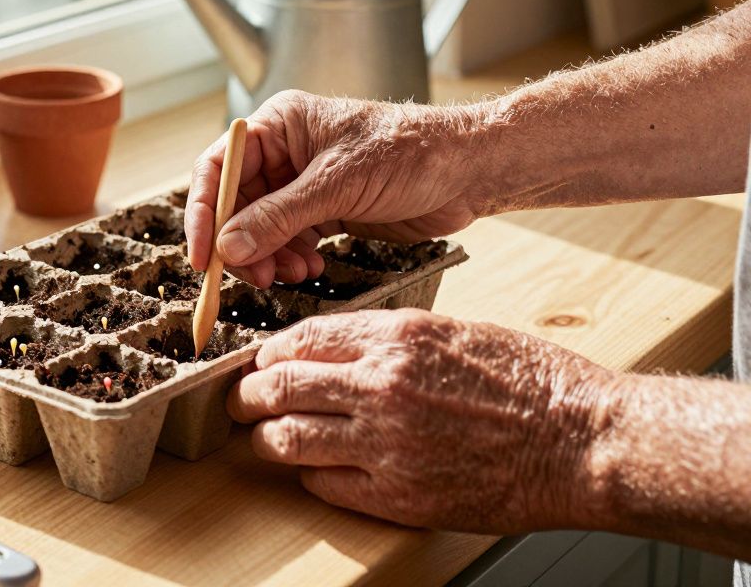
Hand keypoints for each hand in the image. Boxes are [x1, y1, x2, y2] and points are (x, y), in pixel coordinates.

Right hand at [185, 91, 485, 286]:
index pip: (217, 168)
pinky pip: (288, 240)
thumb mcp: (337, 184)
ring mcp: (303, 183)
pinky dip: (292, 258)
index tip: (203, 256)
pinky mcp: (324, 210)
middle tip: (253, 276)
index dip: (203, 213)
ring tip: (292, 273)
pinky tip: (311, 266)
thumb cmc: (411, 152)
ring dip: (268, 256)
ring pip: (260, 228)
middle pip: (234, 205)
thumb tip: (230, 246)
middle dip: (241, 244)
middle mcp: (284, 152)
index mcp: (279, 125)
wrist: (468, 170)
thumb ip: (279, 217)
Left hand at [227, 309, 614, 532]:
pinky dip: (310, 476)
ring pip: (289, 438)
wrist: (582, 441)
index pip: (299, 339)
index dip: (268, 354)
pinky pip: (325, 484)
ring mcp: (387, 443)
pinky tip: (316, 470)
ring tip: (266, 439)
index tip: (262, 364)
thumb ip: (389, 340)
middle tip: (243, 403)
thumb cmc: (532, 382)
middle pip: (278, 387)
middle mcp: (382, 386)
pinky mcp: (398, 494)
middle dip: (249, 395)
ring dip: (267, 439)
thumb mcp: (455, 332)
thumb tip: (333, 349)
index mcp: (396, 338)